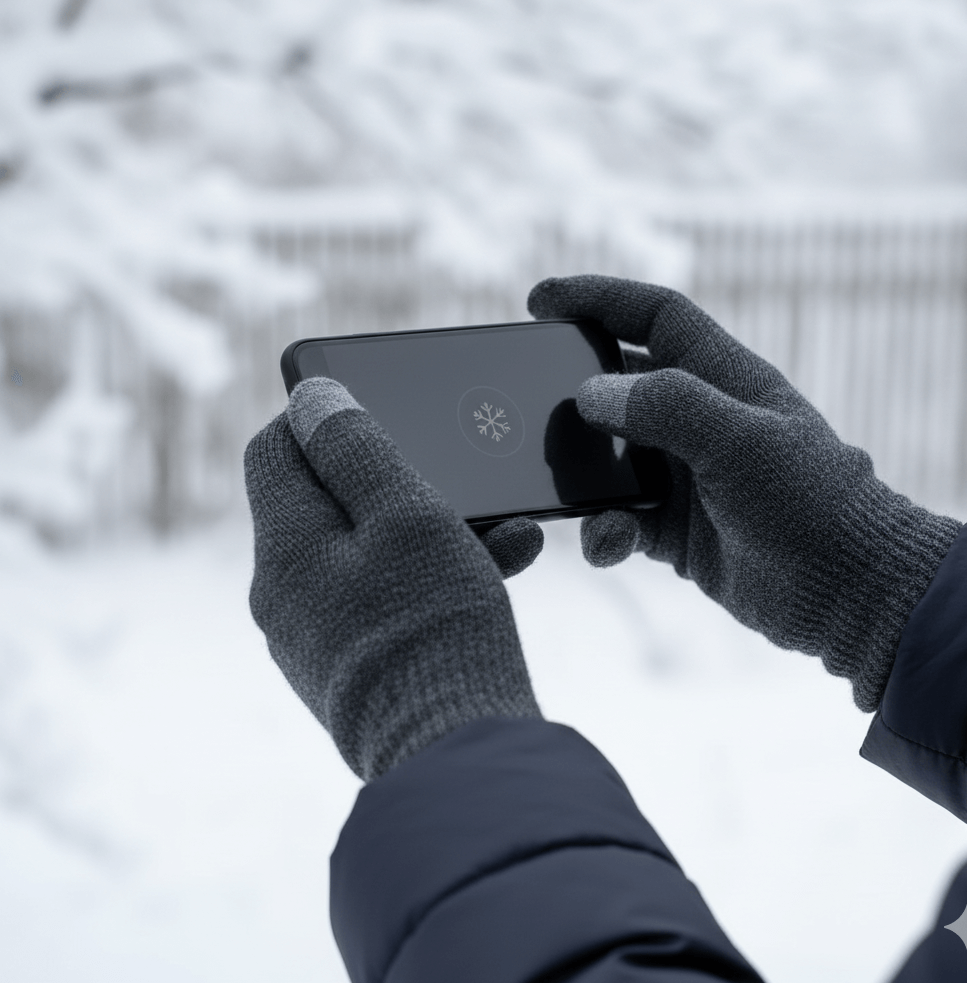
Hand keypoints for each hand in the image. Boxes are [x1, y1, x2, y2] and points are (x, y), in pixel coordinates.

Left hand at [244, 377, 540, 780]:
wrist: (455, 757)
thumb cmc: (434, 629)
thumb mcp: (406, 515)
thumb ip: (357, 449)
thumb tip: (311, 397)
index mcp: (285, 548)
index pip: (275, 449)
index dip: (323, 416)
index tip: (382, 409)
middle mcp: (286, 593)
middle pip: (329, 500)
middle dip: (401, 476)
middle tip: (458, 473)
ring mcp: (318, 635)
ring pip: (370, 550)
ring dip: (434, 526)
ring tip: (504, 530)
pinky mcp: (356, 667)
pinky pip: (387, 597)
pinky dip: (433, 575)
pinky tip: (499, 569)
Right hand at [528, 275, 960, 710]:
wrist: (848, 594)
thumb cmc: (812, 503)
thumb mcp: (741, 440)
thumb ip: (667, 406)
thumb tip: (589, 394)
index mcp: (725, 379)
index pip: (655, 317)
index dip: (600, 299)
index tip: (541, 301)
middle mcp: (700, 421)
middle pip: (620, 385)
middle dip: (573, 390)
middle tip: (526, 401)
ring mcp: (685, 477)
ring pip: (610, 459)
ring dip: (583, 474)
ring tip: (564, 487)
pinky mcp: (675, 531)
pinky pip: (618, 519)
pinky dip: (603, 531)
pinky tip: (607, 545)